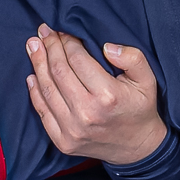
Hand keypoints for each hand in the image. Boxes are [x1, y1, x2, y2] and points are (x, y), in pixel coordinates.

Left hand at [25, 25, 166, 164]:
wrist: (137, 149)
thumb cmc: (140, 109)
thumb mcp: (147, 80)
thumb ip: (133, 58)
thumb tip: (107, 47)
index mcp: (108, 96)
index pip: (78, 60)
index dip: (67, 41)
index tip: (62, 30)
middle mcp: (87, 113)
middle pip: (58, 72)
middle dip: (49, 47)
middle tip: (43, 31)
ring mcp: (72, 130)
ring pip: (47, 89)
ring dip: (37, 64)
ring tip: (33, 46)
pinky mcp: (63, 141)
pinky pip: (42, 112)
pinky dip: (34, 91)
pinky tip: (32, 75)